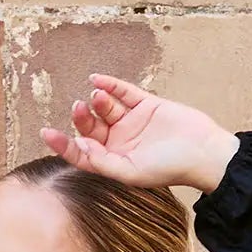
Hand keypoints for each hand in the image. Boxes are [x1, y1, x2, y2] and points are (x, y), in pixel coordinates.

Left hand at [41, 76, 237, 195]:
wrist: (204, 151)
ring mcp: (133, 122)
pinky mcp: (147, 104)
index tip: (47, 132)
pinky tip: (97, 79)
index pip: (83, 153)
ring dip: (98, 101)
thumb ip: (104, 162)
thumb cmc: (170, 168)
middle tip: (79, 107)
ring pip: (107, 108)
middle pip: (92, 127)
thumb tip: (80, 146)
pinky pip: (124, 92)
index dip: (63, 144)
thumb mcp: (133, 172)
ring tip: (97, 97)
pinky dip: (111, 85)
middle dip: (83, 117)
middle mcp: (121, 142)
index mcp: (115, 161)